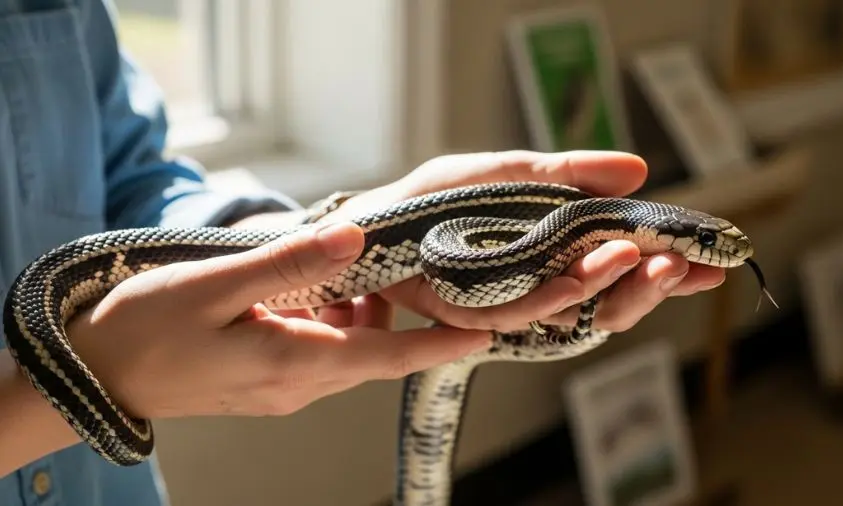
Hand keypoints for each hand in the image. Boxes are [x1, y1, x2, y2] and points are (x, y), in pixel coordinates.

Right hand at [67, 222, 490, 419]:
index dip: (441, 344)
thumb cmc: (145, 330)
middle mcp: (299, 385)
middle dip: (398, 310)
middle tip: (404, 261)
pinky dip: (327, 318)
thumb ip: (289, 262)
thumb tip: (356, 237)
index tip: (488, 331)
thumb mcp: (216, 285)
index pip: (389, 359)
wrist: (95, 374)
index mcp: (294, 365)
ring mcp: (283, 387)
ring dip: (356, 309)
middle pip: (373, 349)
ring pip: (347, 346)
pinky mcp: (269, 379)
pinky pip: (319, 349)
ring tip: (341, 264)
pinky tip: (306, 285)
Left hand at [317, 150, 726, 332]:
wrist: (369, 220)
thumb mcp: (505, 174)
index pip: (624, 267)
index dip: (667, 267)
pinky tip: (580, 281)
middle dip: (650, 285)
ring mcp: (508, 304)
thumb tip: (637, 168)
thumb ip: (566, 172)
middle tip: (680, 264)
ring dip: (610, 290)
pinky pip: (517, 316)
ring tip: (638, 258)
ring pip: (572, 314)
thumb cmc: (433, 199)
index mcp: (556, 253)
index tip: (710, 261)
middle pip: (609, 301)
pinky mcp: (469, 315)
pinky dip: (551, 300)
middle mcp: (539, 286)